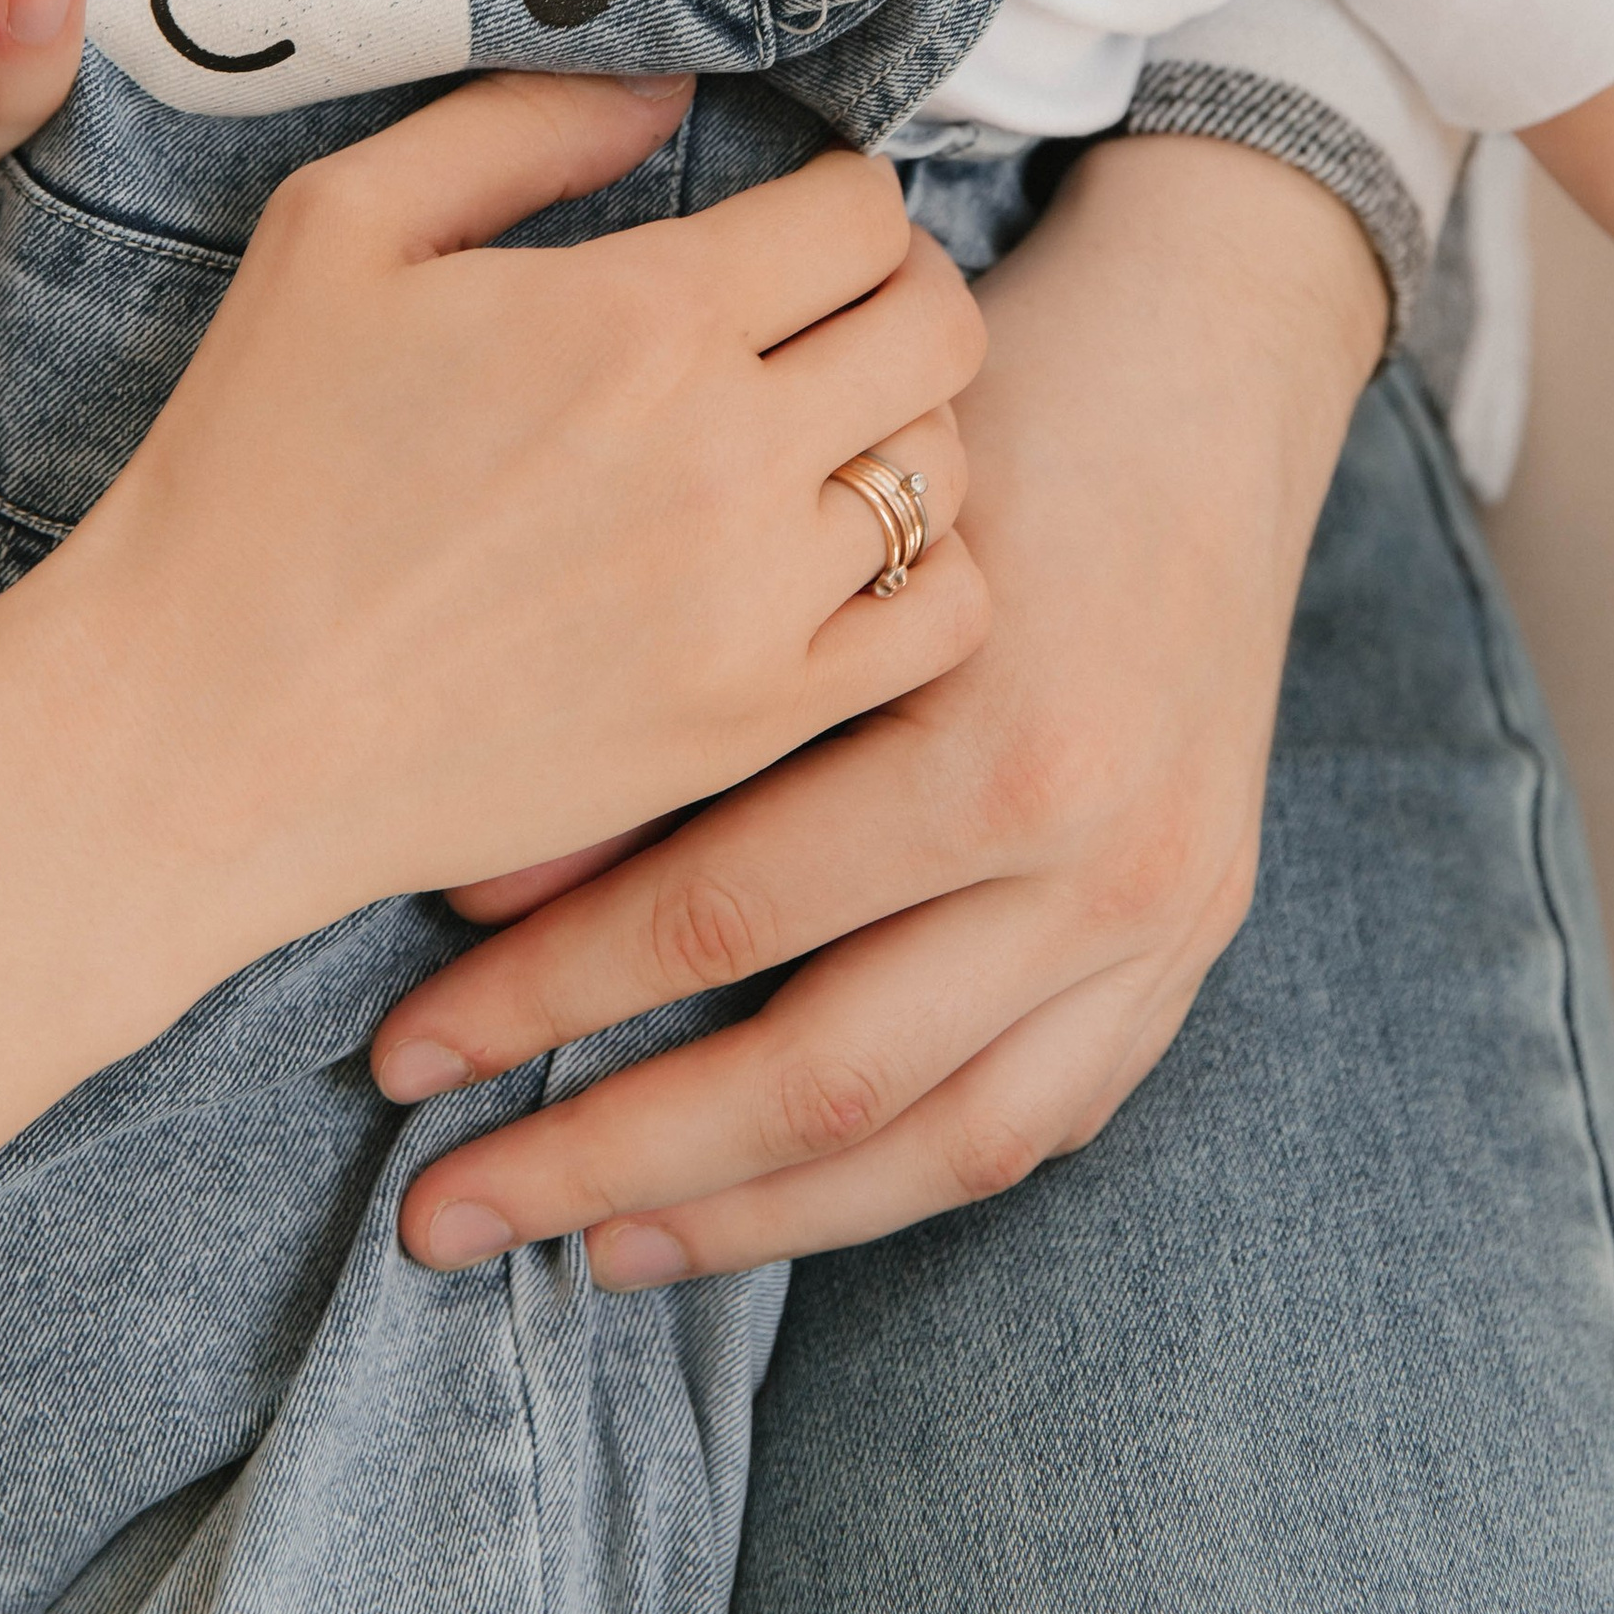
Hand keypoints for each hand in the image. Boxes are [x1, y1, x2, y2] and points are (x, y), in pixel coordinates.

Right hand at [0, 69, 989, 1436]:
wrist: (200, 728)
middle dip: (898, 290)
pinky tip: (836, 555)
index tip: (792, 222)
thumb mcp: (339, 227)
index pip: (862, 209)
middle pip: (940, 324)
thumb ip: (521, 123)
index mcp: (641, 313)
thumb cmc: (251, 463)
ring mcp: (751, 600)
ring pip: (948, 470)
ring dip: (905, 429)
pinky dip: (920, 573)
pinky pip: (941, 623)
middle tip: (827, 311)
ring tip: (823, 431)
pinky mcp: (749, 723)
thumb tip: (674, 86)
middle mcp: (726, 450)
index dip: (839, 195)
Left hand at [365, 131, 1385, 1280]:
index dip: (547, 997)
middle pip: (824, 1074)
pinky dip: (897, 1180)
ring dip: (746, 1217)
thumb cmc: (986, 413)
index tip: (403, 1050)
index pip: (730, 918)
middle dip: (610, 1156)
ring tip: (591, 1248)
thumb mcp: (822, 521)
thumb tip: (472, 893)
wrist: (1210, 365)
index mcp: (1002, 734)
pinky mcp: (1196, 938)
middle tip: (442, 1213)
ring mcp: (1166, 914)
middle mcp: (1100, 853)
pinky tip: (773, 1198)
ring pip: (936, 1144)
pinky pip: (1038, 1120)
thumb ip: (678, 707)